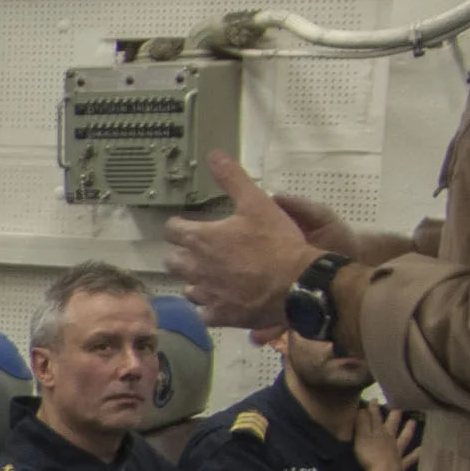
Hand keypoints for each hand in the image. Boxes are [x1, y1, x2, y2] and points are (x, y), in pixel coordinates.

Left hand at [163, 157, 320, 329]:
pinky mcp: (220, 315)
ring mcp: (207, 294)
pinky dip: (211, 307)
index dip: (179, 226)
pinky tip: (222, 301)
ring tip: (212, 275)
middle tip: (201, 251)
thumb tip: (214, 155)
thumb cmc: (276, 242)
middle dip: (183, 254)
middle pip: (174, 261)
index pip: (172, 230)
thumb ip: (232, 178)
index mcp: (201, 239)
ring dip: (196, 281)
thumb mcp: (256, 202)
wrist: (297, 283)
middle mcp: (196, 268)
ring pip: (188, 288)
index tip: (187, 225)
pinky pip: (205, 313)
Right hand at [354, 402, 415, 470]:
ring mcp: (397, 452)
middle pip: (393, 425)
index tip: (374, 399)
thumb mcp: (362, 437)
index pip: (376, 417)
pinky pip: (410, 458)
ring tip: (413, 421)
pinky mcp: (400, 464)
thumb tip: (363, 408)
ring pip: (404, 438)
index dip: (374, 408)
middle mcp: (391, 440)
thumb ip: (362, 423)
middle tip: (398, 407)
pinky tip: (422, 449)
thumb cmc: (369, 455)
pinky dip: (416, 454)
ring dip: (408, 430)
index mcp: (380, 432)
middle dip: (395, 415)